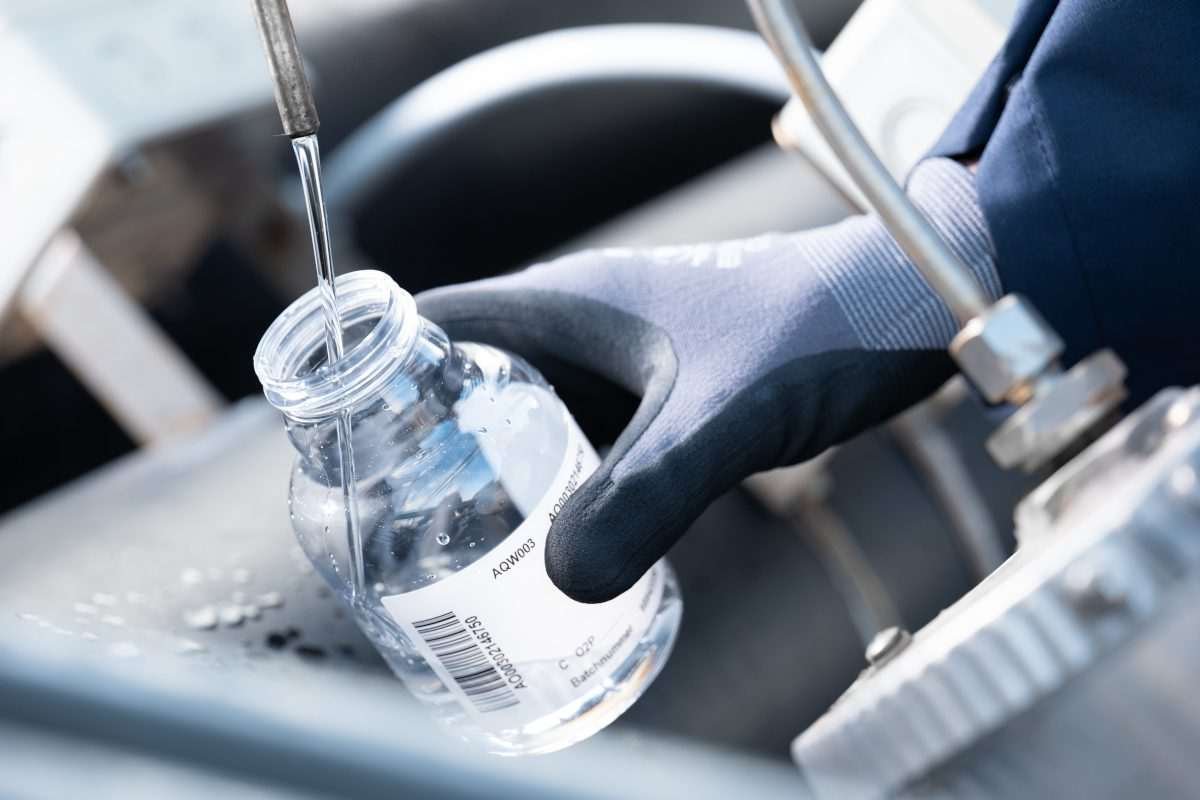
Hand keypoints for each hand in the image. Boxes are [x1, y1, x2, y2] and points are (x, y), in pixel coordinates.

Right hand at [417, 158, 999, 601]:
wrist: (905, 307)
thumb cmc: (819, 326)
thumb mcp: (722, 415)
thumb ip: (648, 493)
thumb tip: (565, 582)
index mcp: (563, 302)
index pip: (427, 323)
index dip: (371, 375)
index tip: (339, 448)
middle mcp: (579, 326)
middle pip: (463, 381)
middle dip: (421, 449)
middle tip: (392, 529)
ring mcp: (623, 360)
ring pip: (526, 417)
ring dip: (493, 475)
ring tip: (460, 553)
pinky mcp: (663, 394)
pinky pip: (586, 443)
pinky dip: (563, 488)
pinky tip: (565, 546)